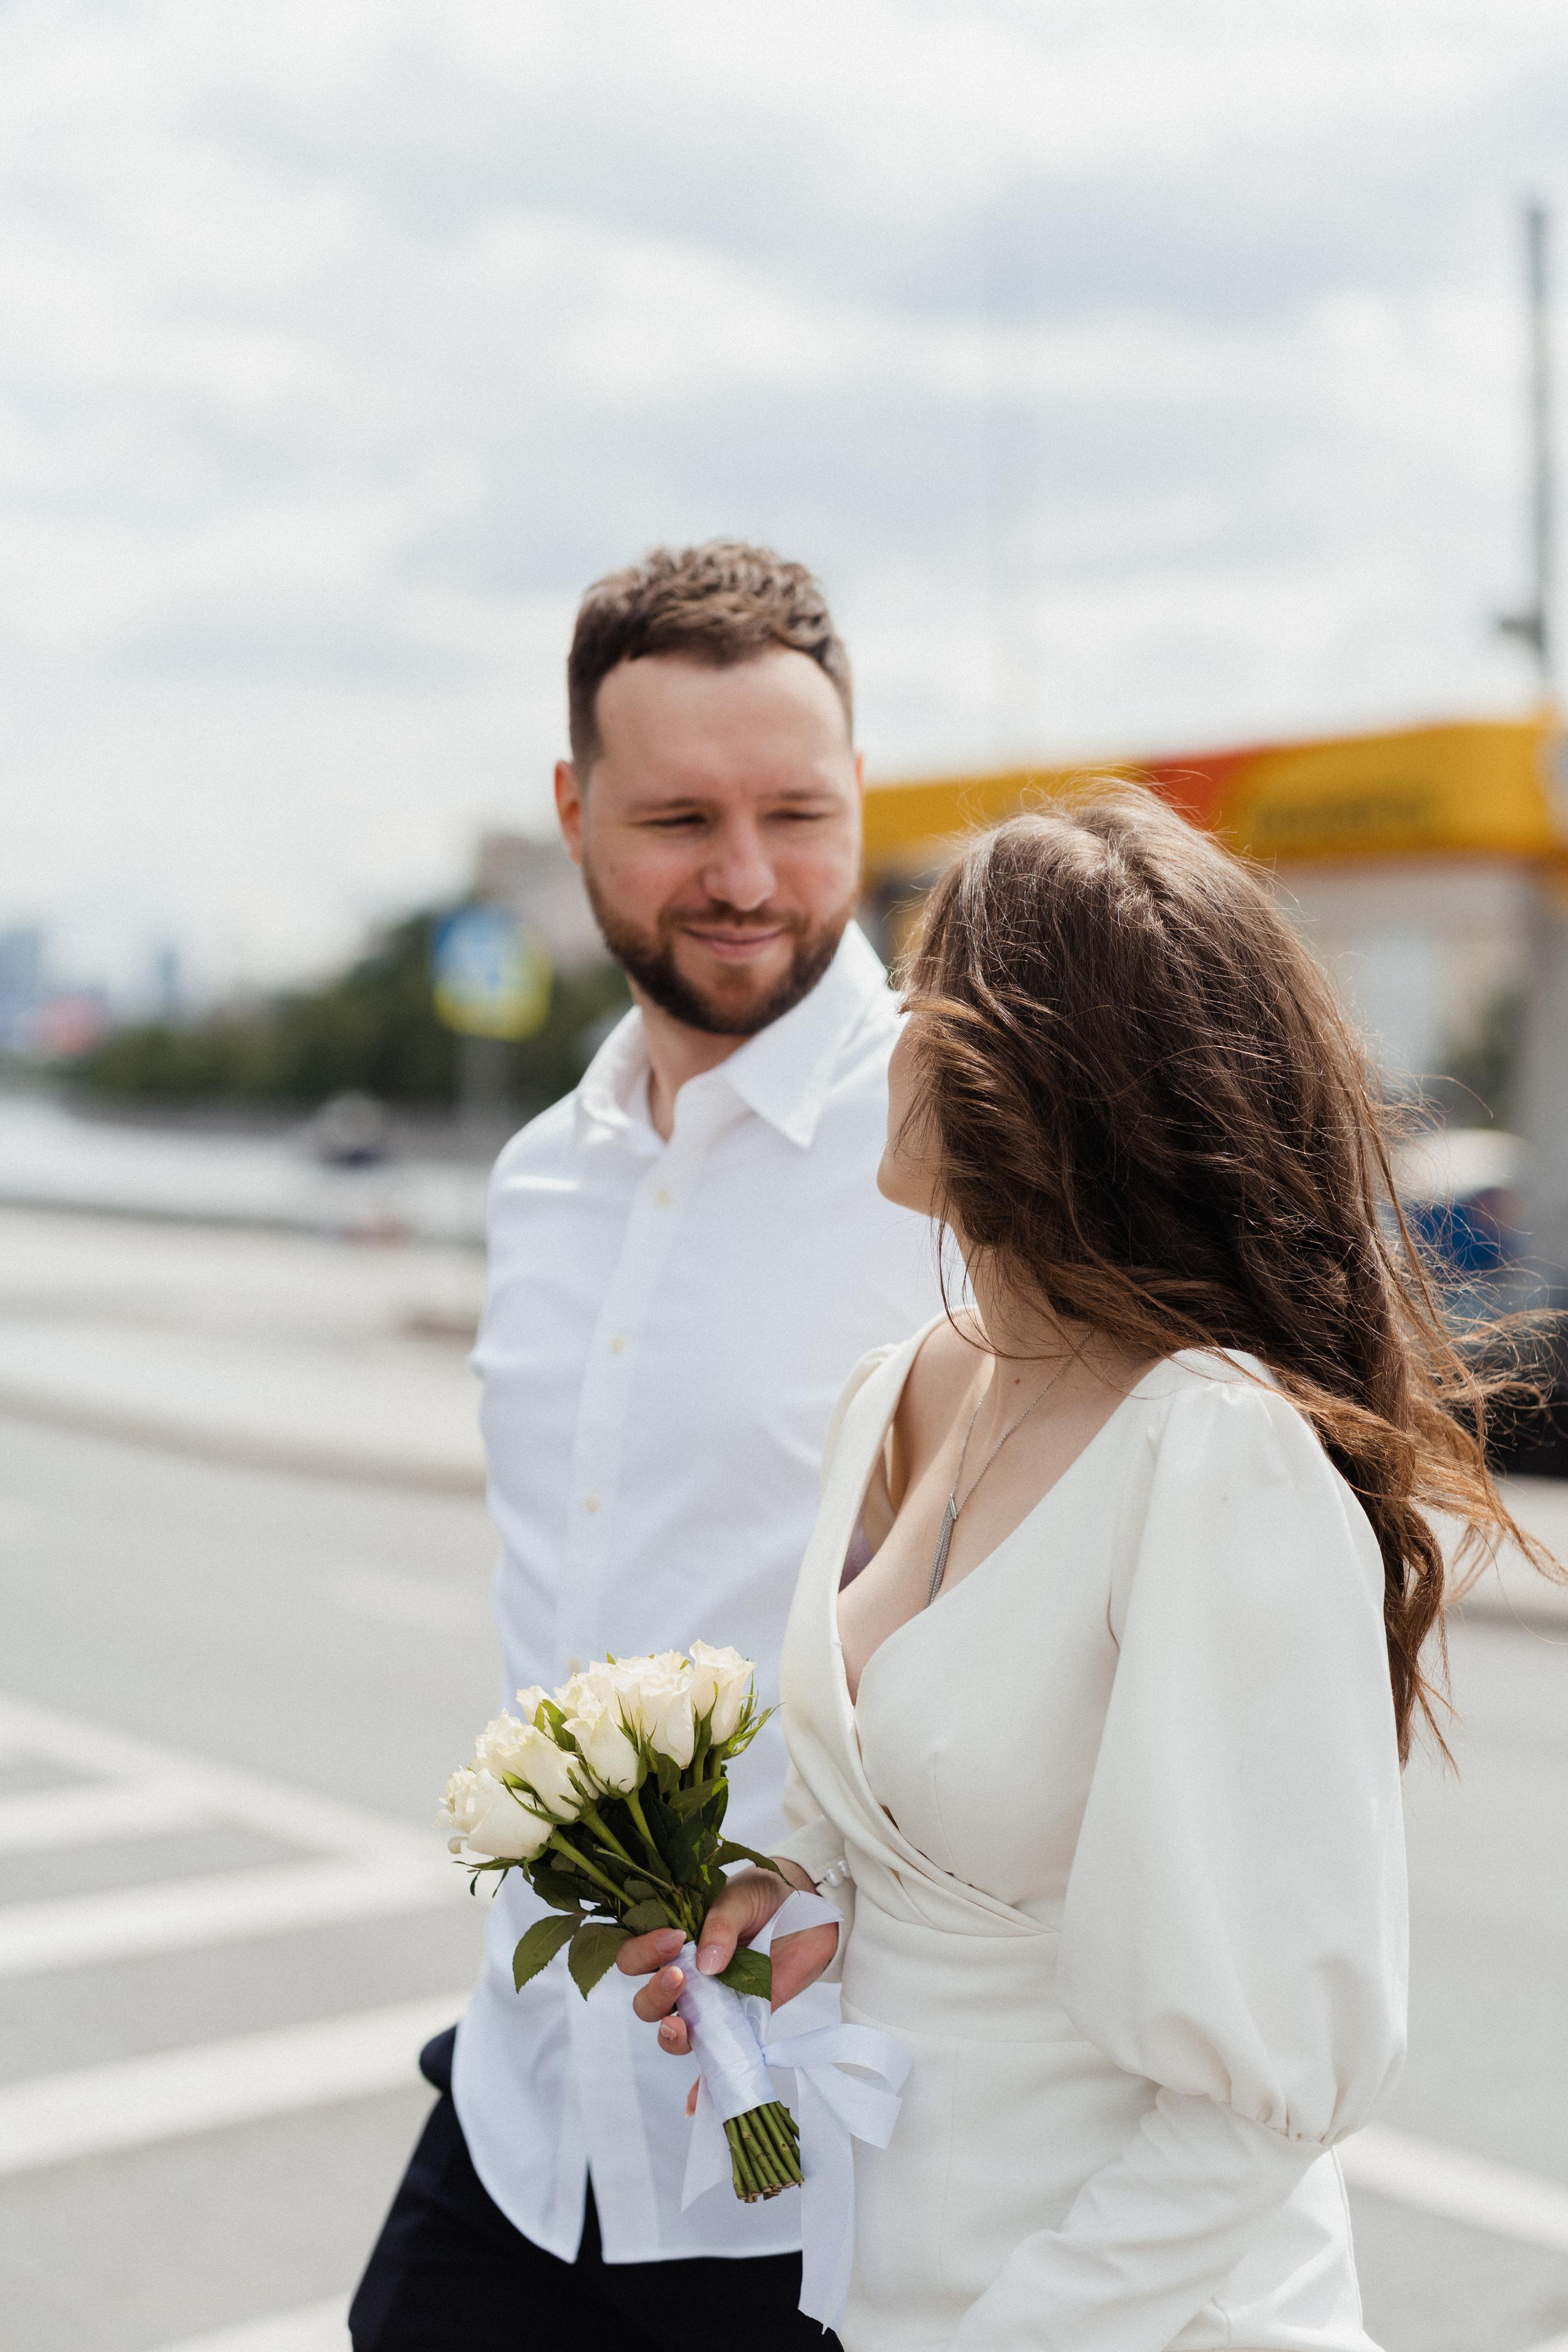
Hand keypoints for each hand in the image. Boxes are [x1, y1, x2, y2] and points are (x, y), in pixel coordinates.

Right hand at [616, 1863, 838, 2079]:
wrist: (812, 1910)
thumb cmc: (767, 1895)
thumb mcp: (742, 1894)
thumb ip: (722, 1924)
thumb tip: (706, 1964)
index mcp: (673, 1939)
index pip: (636, 1955)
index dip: (644, 1952)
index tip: (674, 1939)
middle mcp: (685, 1976)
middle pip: (647, 2001)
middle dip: (654, 1995)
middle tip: (680, 1978)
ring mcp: (711, 2004)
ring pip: (673, 2031)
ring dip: (670, 2035)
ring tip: (682, 2026)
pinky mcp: (739, 2025)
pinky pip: (715, 2061)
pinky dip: (703, 2086)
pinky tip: (695, 2103)